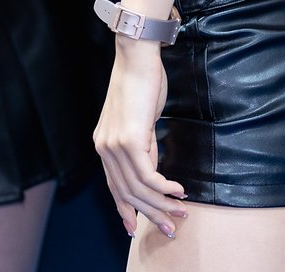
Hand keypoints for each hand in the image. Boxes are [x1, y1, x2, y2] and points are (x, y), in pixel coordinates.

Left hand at [94, 40, 186, 238]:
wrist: (137, 57)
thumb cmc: (142, 81)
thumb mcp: (140, 118)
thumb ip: (142, 143)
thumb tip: (153, 165)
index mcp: (103, 143)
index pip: (114, 186)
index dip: (126, 208)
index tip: (137, 227)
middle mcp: (104, 148)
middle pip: (126, 193)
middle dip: (150, 213)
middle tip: (170, 226)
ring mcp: (114, 145)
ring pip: (139, 188)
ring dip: (162, 203)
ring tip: (182, 210)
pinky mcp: (129, 140)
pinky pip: (148, 175)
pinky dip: (165, 187)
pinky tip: (179, 189)